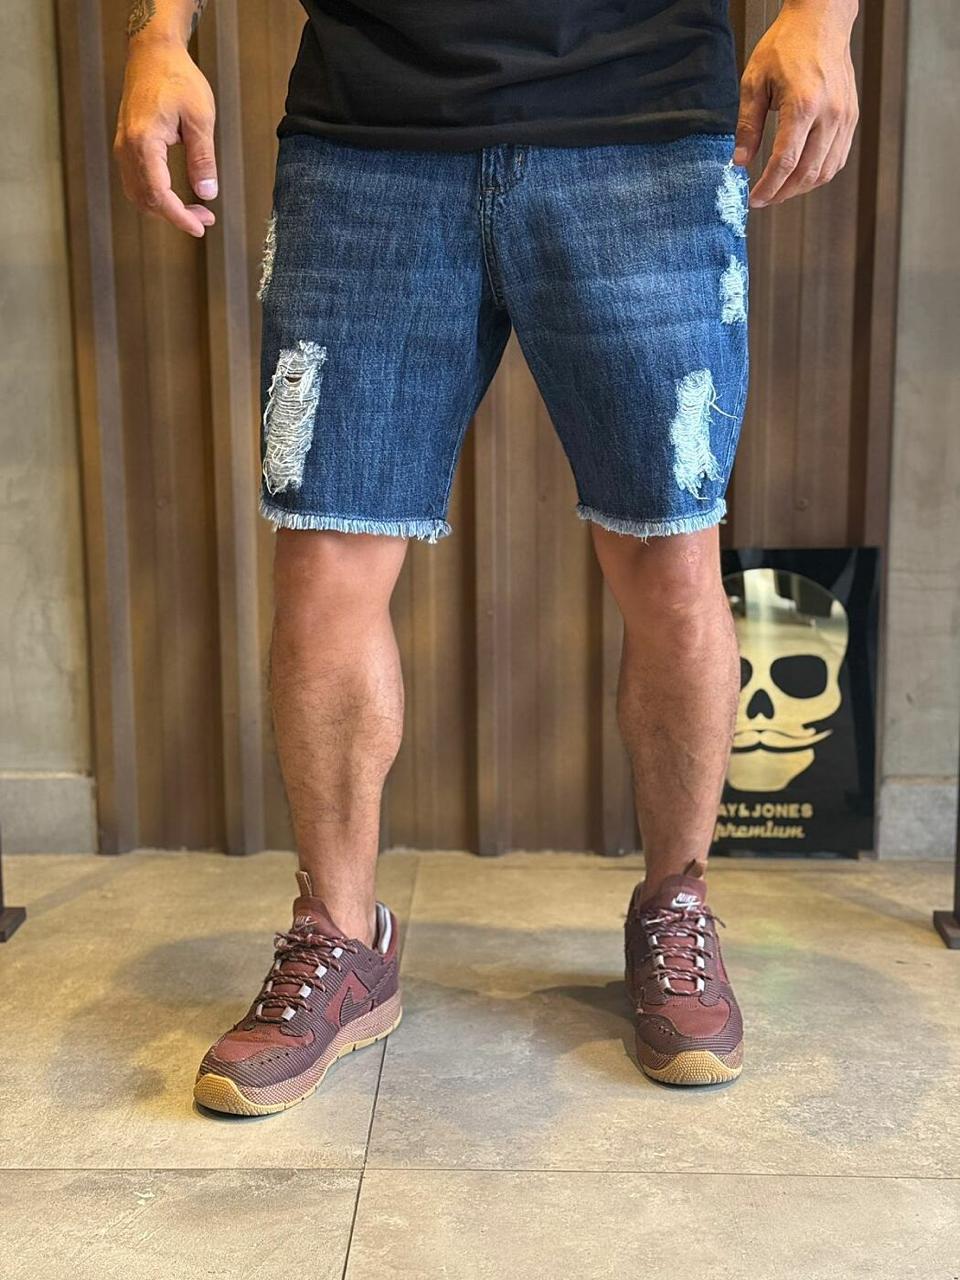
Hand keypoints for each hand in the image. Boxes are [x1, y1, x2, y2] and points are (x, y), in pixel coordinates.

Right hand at [114, 38, 217, 236]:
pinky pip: (136, 182)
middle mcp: (127, 148)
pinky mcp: (126, 146)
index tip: (200, 228)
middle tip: (206, 217)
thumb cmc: (177, 79)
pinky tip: (177, 196)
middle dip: (176, 216)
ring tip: (196, 210)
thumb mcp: (200, 119)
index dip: (179, 217)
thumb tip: (207, 193)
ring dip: (165, 209)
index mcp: (143, 143)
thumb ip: (202, 159)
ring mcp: (122, 147)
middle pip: (146, 200)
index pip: (158, 195)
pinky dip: (156, 196)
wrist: (153, 54)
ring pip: (138, 195)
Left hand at [733, 1, 858, 207]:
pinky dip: (818, 174)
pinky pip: (837, 158)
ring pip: (825, 171)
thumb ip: (747, 126)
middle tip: (764, 199)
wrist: (821, 21)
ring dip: (801, 188)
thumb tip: (739, 161)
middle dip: (782, 193)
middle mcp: (829, 114)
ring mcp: (844, 117)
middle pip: (807, 173)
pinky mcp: (851, 117)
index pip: (785, 162)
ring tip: (780, 191)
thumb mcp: (754, 82)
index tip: (754, 198)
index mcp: (803, 104)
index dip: (768, 187)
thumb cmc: (787, 45)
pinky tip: (800, 176)